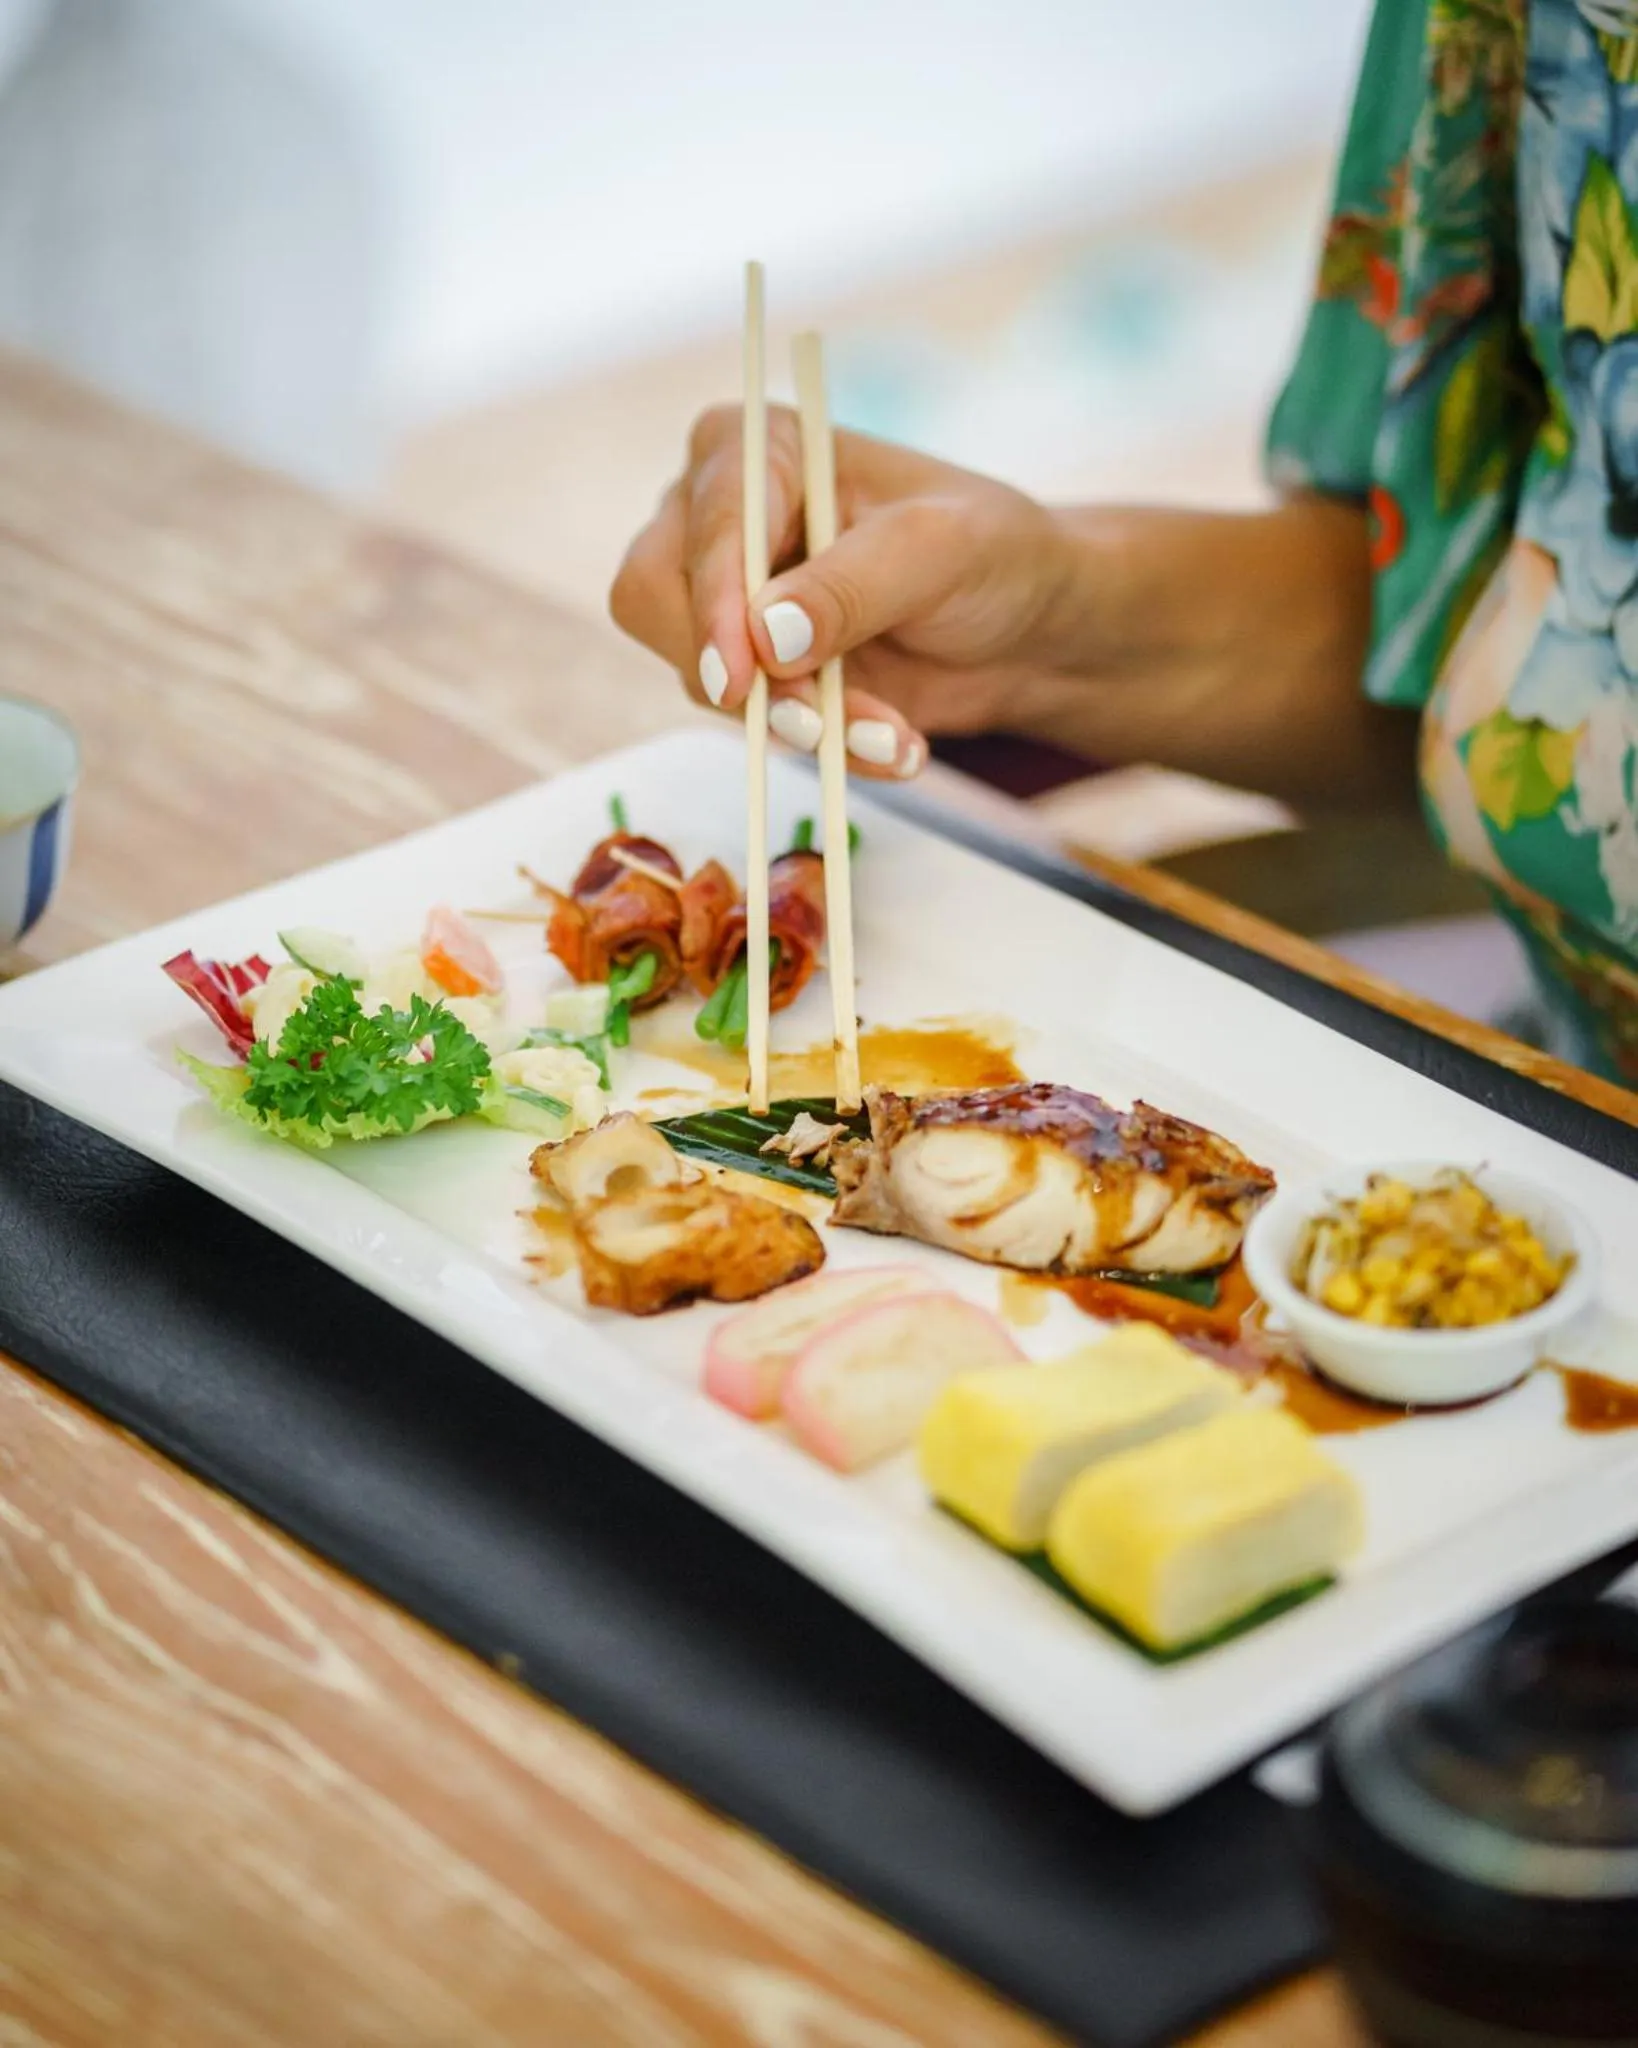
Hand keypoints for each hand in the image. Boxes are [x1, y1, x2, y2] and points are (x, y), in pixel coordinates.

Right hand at [609, 406, 1079, 778]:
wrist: (1026, 629)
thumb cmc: (991, 554)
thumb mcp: (939, 552)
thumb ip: (854, 583)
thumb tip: (766, 635)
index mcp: (756, 449)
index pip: (699, 524)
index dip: (709, 603)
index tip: (739, 676)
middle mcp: (720, 517)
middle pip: (654, 601)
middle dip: (740, 675)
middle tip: (816, 725)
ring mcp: (728, 598)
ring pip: (701, 675)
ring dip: (799, 721)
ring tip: (892, 737)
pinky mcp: (753, 669)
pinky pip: (748, 720)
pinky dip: (820, 746)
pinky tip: (892, 746)